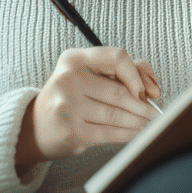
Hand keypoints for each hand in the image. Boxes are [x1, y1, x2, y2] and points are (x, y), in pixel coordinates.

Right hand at [17, 47, 160, 169]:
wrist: (37, 126)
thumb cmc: (72, 96)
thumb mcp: (90, 74)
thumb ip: (124, 70)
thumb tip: (153, 89)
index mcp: (74, 59)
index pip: (117, 58)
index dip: (137, 75)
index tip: (145, 91)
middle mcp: (68, 78)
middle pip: (119, 91)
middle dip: (143, 106)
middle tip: (154, 113)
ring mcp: (68, 105)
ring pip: (116, 114)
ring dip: (138, 121)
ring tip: (148, 124)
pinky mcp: (71, 130)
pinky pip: (109, 133)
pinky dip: (128, 134)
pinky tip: (135, 133)